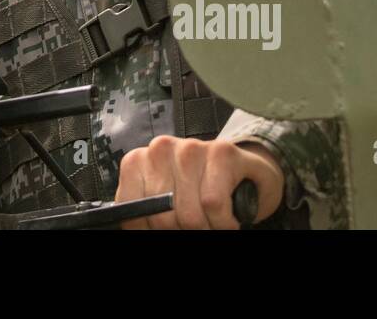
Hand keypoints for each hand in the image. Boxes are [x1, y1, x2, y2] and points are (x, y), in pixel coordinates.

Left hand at [114, 135, 284, 228]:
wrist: (245, 175)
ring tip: (212, 221)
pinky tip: (227, 217)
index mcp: (137, 161)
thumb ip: (146, 211)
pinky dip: (224, 222)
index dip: (150, 229)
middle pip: (162, 216)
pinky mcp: (221, 151)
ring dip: (207, 228)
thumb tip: (134, 227)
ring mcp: (190, 147)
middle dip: (182, 229)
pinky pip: (214, 204)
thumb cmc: (199, 192)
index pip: (131, 209)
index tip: (168, 229)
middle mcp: (160, 148)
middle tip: (197, 226)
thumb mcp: (164, 201)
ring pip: (190, 213)